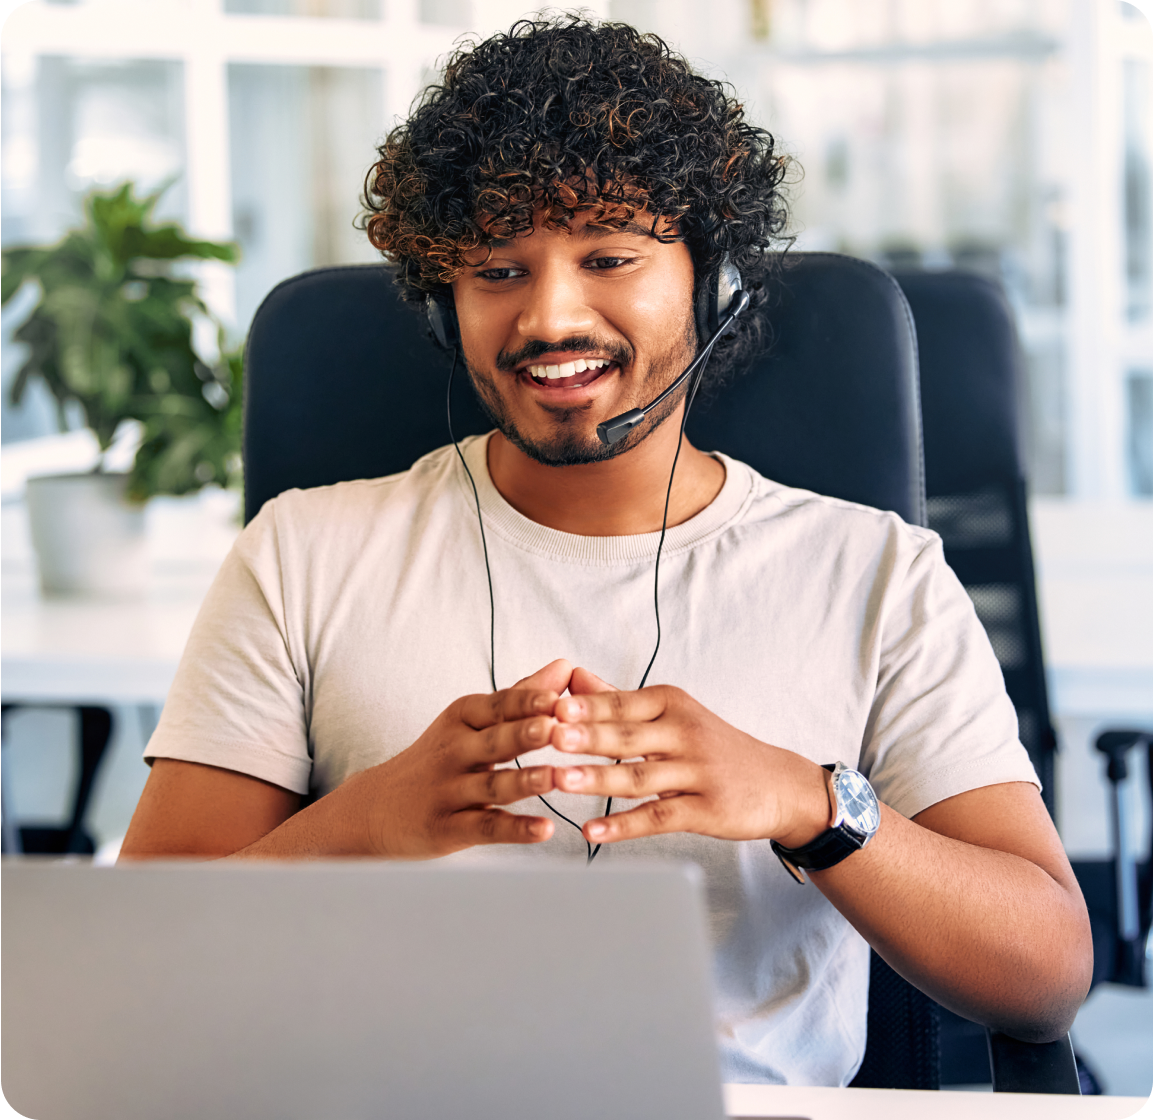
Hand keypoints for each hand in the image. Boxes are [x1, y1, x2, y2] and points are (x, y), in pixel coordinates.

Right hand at [342, 659, 574, 857]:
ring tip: (554, 777)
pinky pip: (485, 828)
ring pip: (490, 786)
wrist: (376, 808)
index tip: (558, 695)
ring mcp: (448, 792)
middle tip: (554, 727)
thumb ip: (519, 697)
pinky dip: (515, 830)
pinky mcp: (447, 829)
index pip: (497, 705)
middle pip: (493, 741)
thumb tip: (565, 666)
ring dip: (523, 781)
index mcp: (461, 720)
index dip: (527, 701)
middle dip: (524, 733)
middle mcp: (453, 752)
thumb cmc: (438, 758)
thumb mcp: (469, 721)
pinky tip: (544, 829)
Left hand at [550, 672, 832, 847]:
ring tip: (561, 780)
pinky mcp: (706, 809)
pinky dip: (623, 825)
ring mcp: (697, 772)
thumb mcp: (673, 715)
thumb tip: (575, 678)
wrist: (777, 784)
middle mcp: (685, 733)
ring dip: (598, 779)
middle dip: (587, 735)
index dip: (585, 706)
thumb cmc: (714, 747)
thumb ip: (621, 699)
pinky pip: (659, 817)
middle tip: (549, 735)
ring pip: (639, 777)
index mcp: (672, 704)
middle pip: (628, 736)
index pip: (622, 703)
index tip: (548, 705)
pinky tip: (592, 831)